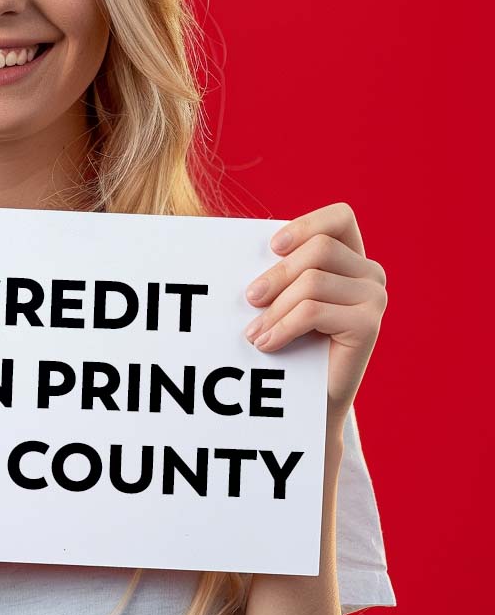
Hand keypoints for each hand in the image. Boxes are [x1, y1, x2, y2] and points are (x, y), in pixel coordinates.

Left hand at [242, 201, 387, 427]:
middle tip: (249, 300)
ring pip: (313, 282)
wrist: (308, 397)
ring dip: (275, 309)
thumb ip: (279, 266)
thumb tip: (239, 242)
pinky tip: (267, 343)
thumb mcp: (283, 294)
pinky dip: (282, 327)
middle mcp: (371, 273)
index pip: (340, 217)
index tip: (273, 247)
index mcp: (352, 256)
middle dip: (277, 274)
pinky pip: (314, 312)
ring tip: (253, 333)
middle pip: (319, 250)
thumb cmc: (290, 337)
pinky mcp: (369, 324)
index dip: (306, 225)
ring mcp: (375, 298)